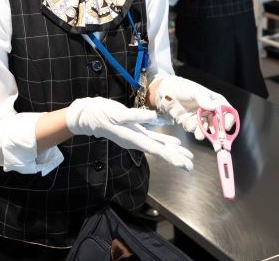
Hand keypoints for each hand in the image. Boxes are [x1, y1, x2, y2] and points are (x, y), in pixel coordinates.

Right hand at [66, 97, 193, 170]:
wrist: (88, 116)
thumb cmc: (100, 113)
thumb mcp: (117, 113)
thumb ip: (136, 116)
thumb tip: (154, 117)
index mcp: (133, 138)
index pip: (155, 149)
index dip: (170, 156)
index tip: (183, 164)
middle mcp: (136, 141)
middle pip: (160, 151)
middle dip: (176, 158)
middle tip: (191, 166)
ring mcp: (136, 137)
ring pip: (158, 146)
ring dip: (173, 151)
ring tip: (188, 157)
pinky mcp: (135, 131)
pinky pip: (153, 138)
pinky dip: (164, 141)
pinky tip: (174, 143)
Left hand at [155, 75, 233, 140]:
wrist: (167, 93)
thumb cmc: (183, 88)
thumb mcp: (195, 91)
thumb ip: (204, 99)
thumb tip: (214, 107)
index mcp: (216, 102)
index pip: (228, 112)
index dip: (229, 120)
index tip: (226, 127)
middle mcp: (212, 112)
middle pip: (221, 125)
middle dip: (220, 134)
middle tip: (218, 140)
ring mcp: (203, 120)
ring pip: (209, 131)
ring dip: (207, 134)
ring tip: (201, 133)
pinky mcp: (194, 125)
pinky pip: (198, 132)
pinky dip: (196, 132)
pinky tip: (192, 127)